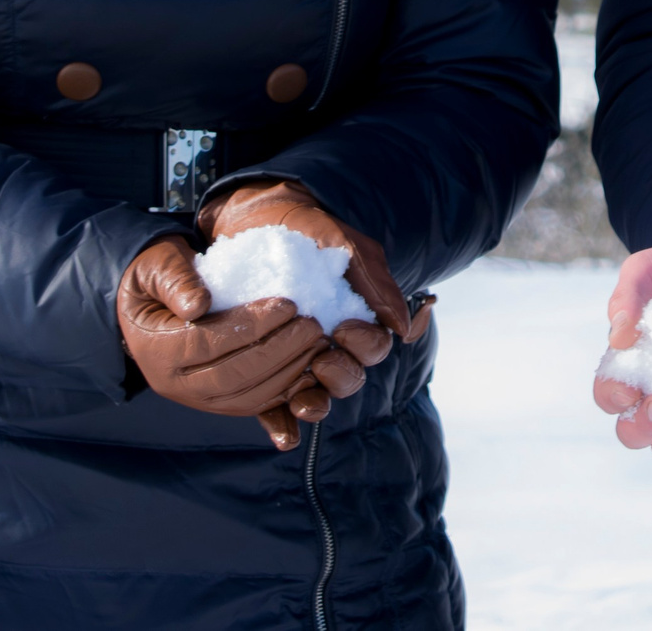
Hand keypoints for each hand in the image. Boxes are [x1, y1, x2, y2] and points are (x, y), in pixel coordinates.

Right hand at [116, 235, 330, 450]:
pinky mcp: (219, 403)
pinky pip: (255, 405)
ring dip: (288, 372)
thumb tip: (198, 305)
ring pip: (248, 397)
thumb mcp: (156, 266)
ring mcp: (197, 399)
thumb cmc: (157, 278)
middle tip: (313, 325)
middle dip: (278, 352)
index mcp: (156, 350)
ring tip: (317, 341)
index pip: (208, 344)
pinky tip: (309, 364)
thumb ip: (175, 279)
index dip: (251, 326)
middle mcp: (175, 384)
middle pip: (233, 377)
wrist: (148, 307)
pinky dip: (285, 389)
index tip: (288, 304)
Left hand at [199, 181, 426, 442]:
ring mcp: (296, 360)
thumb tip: (403, 325)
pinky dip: (282, 426)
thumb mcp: (341, 241)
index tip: (344, 328)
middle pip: (350, 378)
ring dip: (316, 404)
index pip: (374, 347)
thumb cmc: (301, 227)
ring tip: (300, 398)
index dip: (366, 346)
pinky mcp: (262, 370)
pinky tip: (283, 434)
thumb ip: (374, 279)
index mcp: (355, 317)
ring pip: (319, 398)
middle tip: (320, 357)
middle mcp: (329, 344)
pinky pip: (276, 409)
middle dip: (341, 375)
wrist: (248, 217)